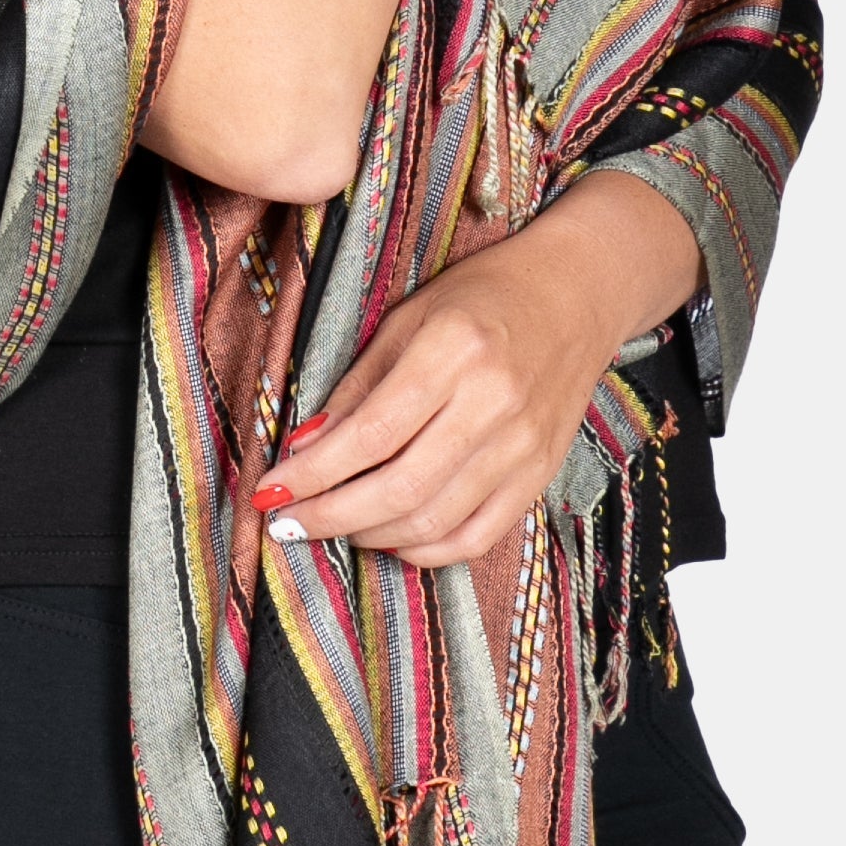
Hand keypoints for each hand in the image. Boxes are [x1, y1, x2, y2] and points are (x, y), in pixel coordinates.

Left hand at [253, 176, 705, 572]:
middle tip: (290, 523)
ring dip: (369, 535)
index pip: (370, 433)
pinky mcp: (540, 474)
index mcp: (454, 350)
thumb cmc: (482, 298)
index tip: (269, 491)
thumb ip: (357, 387)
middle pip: (399, 488)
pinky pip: (476, 537)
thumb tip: (304, 449)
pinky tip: (391, 538)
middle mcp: (493, 403)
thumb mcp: (408, 319)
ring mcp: (523, 446)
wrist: (576, 295)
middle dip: (331, 516)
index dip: (313, 473)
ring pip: (434, 521)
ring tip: (334, 525)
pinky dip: (425, 550)